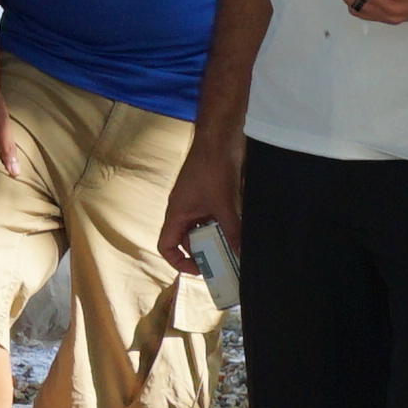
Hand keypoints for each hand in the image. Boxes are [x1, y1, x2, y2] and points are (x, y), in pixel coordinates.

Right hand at [154, 137, 239, 278]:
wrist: (219, 138)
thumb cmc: (212, 168)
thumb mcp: (223, 205)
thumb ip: (232, 231)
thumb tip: (240, 254)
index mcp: (176, 214)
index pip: (166, 246)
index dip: (179, 261)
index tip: (199, 269)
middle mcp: (183, 210)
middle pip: (187, 240)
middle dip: (203, 252)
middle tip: (223, 262)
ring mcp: (196, 202)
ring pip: (201, 229)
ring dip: (215, 238)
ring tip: (233, 247)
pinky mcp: (208, 195)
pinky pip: (211, 217)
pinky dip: (222, 225)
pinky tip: (238, 229)